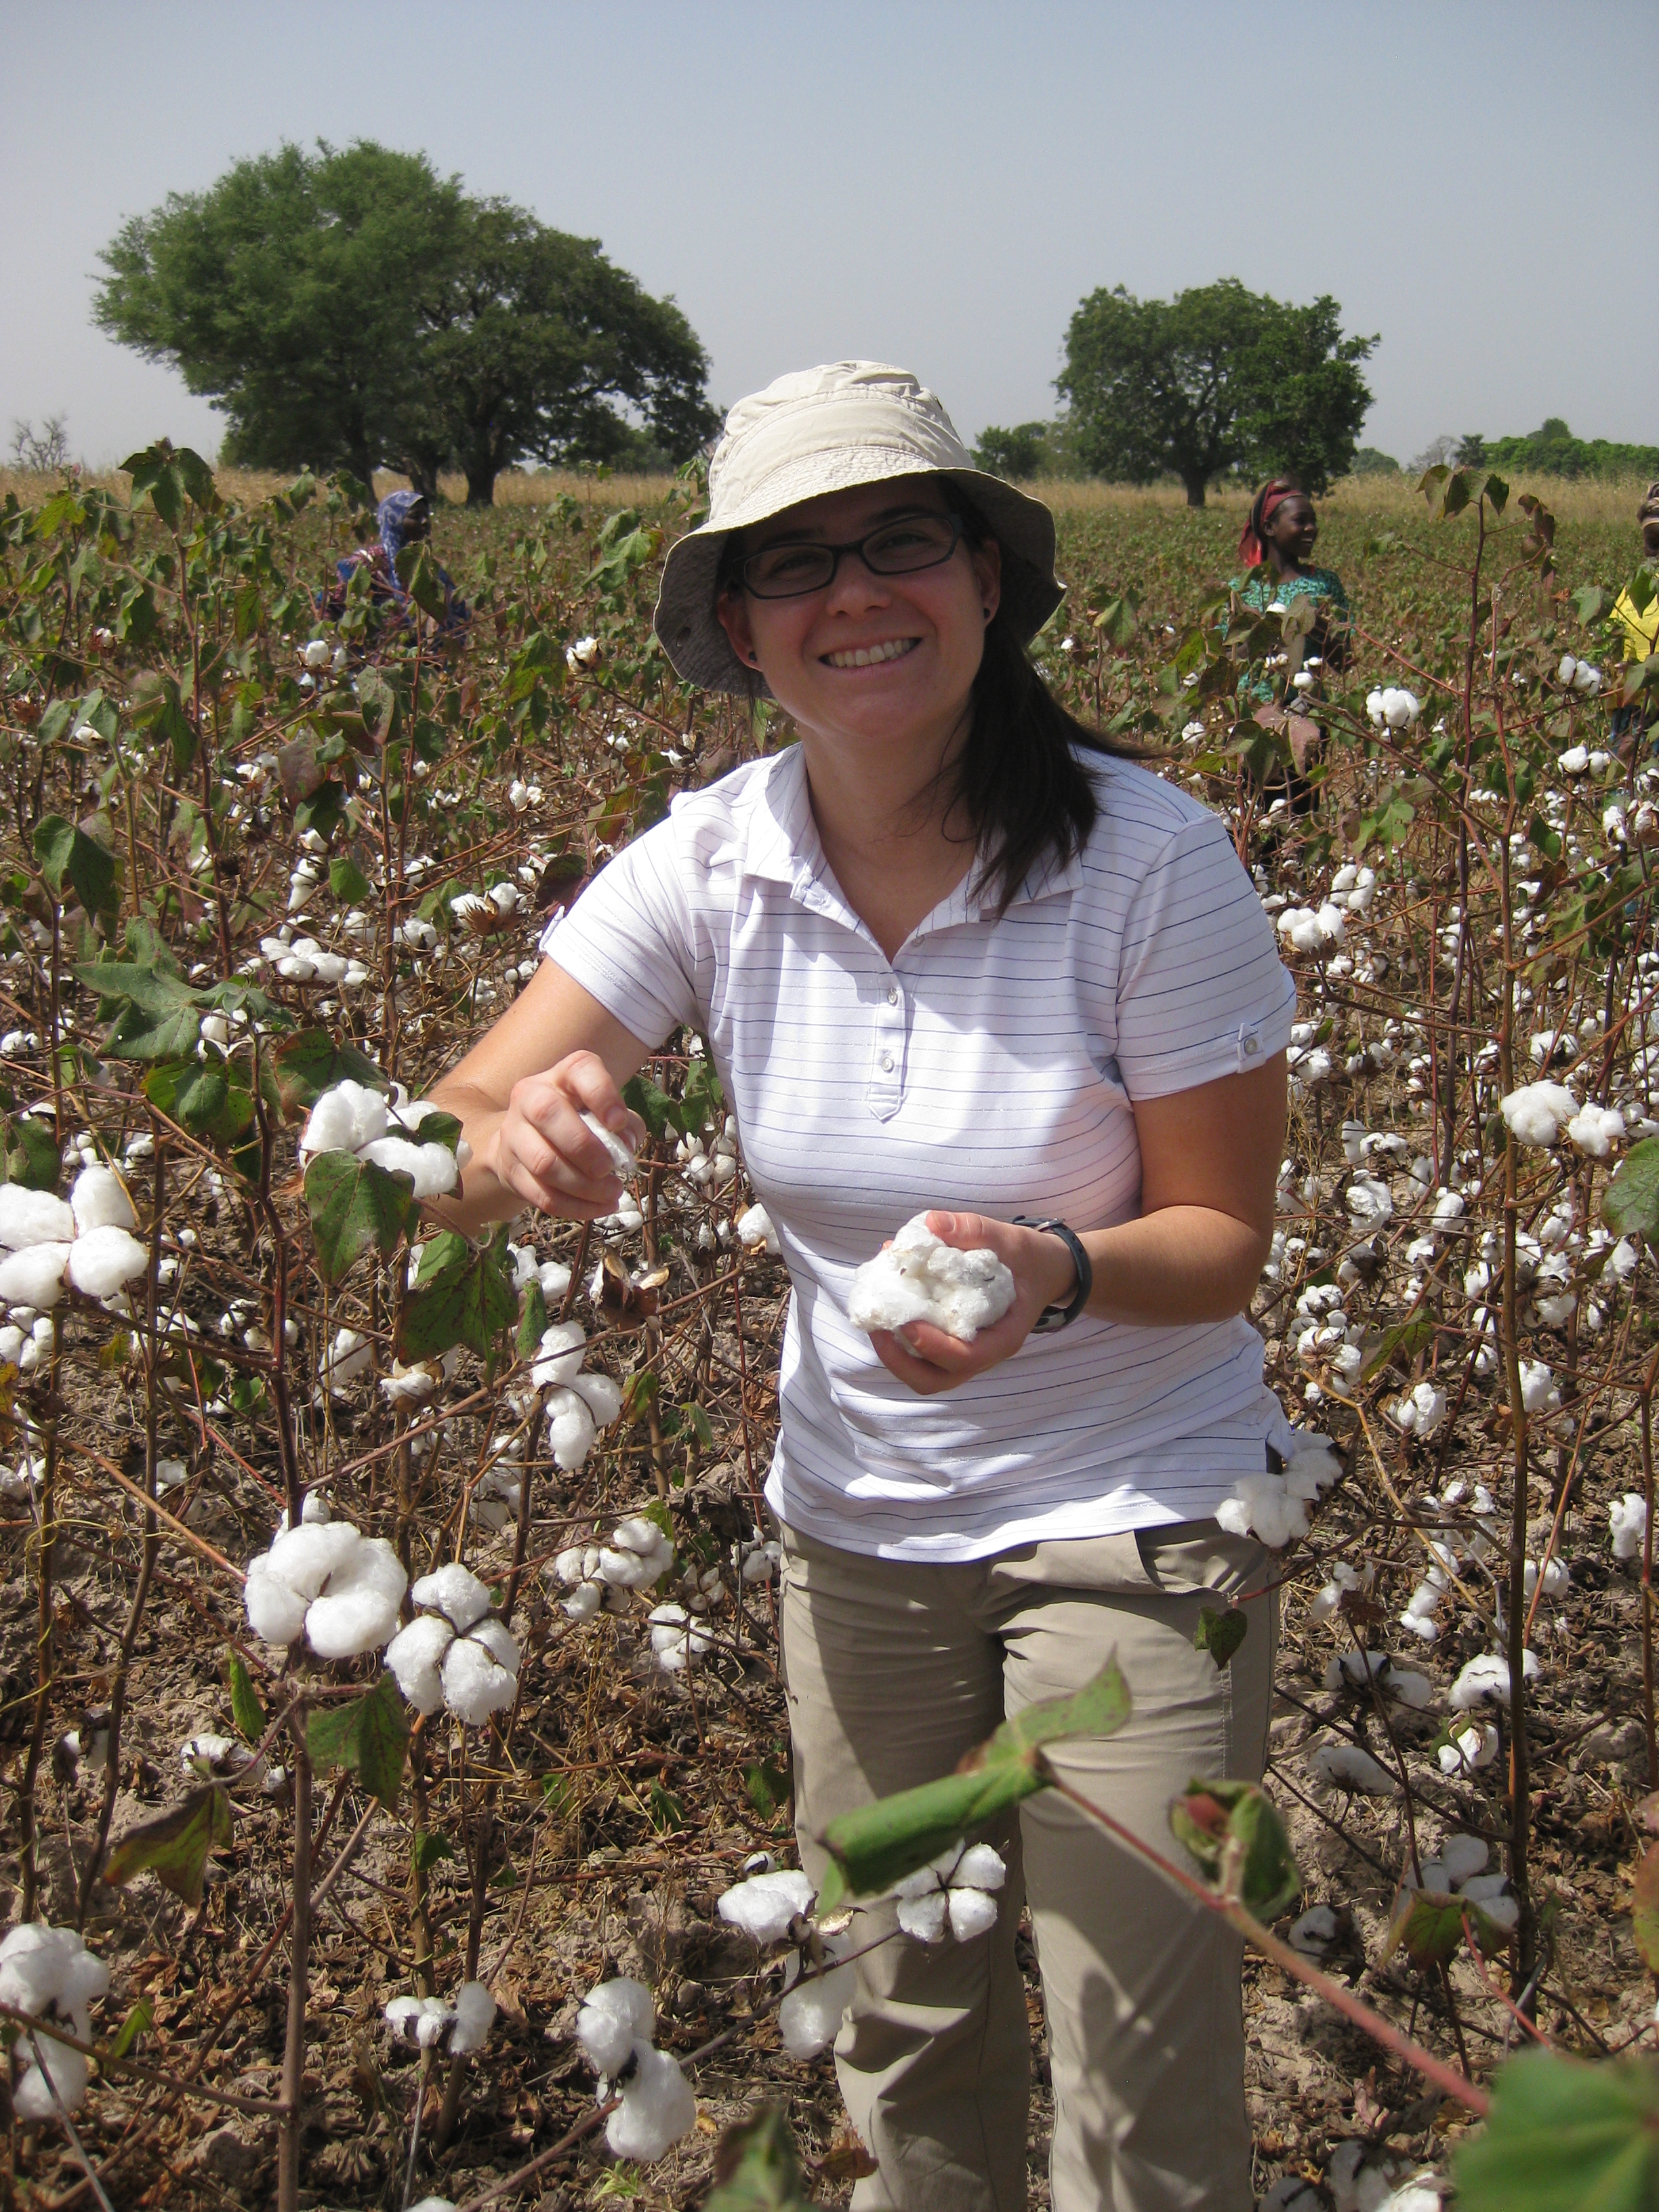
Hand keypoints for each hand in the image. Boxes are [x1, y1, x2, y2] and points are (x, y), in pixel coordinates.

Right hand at [481, 1050, 646, 1219]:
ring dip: (583, 1186)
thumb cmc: (578, 1123)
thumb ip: (626, 1125)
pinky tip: (598, 1208)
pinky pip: (541, 1194)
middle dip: (584, 1147)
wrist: (525, 1143)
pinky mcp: (509, 1168)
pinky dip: (575, 1207)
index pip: (580, 1070)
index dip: (602, 1095)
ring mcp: (513, 1132)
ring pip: (543, 1163)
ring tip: (612, 1193)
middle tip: (609, 1168)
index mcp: (562, 1076)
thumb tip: (627, 1144)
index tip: (618, 1123)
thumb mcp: (605, 1114)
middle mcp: (530, 1096)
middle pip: (548, 1113)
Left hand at [867, 1211, 1078, 1396]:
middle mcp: (984, 1353)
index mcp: (1004, 1335)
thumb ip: (973, 1229)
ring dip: (895, 1356)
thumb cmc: (1027, 1258)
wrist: (1042, 1271)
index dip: (934, 1346)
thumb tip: (932, 1223)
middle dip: (900, 1361)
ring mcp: (966, 1353)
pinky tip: (887, 1310)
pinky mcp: (951, 1343)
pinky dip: (899, 1342)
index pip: (967, 1358)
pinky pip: (922, 1357)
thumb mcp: (1009, 1237)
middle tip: (879, 1327)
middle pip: (936, 1380)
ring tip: (875, 1322)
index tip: (908, 1322)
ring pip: (925, 1374)